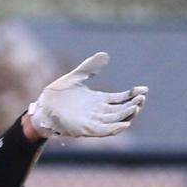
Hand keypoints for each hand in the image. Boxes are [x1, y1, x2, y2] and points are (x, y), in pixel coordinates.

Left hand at [27, 53, 146, 138]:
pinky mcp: (85, 130)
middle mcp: (98, 112)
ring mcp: (93, 121)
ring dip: (127, 115)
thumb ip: (90, 67)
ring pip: (116, 120)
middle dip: (134, 104)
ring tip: (137, 107)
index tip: (144, 89)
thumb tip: (106, 55)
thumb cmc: (57, 94)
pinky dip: (114, 128)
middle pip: (122, 110)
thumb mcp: (76, 77)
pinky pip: (103, 131)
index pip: (121, 98)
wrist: (42, 107)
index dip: (133, 94)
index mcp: (98, 100)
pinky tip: (124, 123)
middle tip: (142, 97)